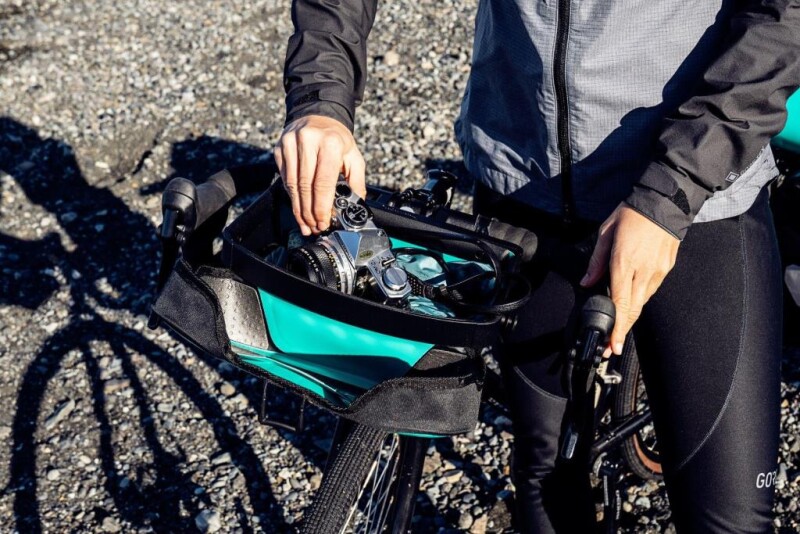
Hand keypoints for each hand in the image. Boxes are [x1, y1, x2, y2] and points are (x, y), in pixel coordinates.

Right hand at [274, 115, 365, 235]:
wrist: (318, 116)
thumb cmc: (337, 139)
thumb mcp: (354, 157)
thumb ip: (357, 182)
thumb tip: (355, 206)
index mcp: (330, 143)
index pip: (322, 182)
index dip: (321, 206)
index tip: (323, 221)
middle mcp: (308, 141)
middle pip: (306, 187)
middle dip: (309, 212)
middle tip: (314, 226)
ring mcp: (290, 144)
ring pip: (292, 185)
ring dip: (298, 209)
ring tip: (306, 223)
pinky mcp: (280, 148)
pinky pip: (284, 179)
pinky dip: (292, 196)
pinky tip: (298, 208)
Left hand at [580, 203, 679, 355]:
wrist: (664, 202)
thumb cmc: (632, 214)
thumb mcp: (605, 232)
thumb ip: (596, 261)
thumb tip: (586, 282)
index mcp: (624, 262)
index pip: (620, 303)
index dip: (616, 327)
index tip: (611, 345)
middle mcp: (643, 271)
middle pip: (633, 310)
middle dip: (621, 331)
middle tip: (611, 347)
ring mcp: (658, 271)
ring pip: (642, 302)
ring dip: (630, 316)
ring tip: (618, 327)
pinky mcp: (666, 268)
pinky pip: (651, 290)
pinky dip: (640, 298)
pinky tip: (631, 300)